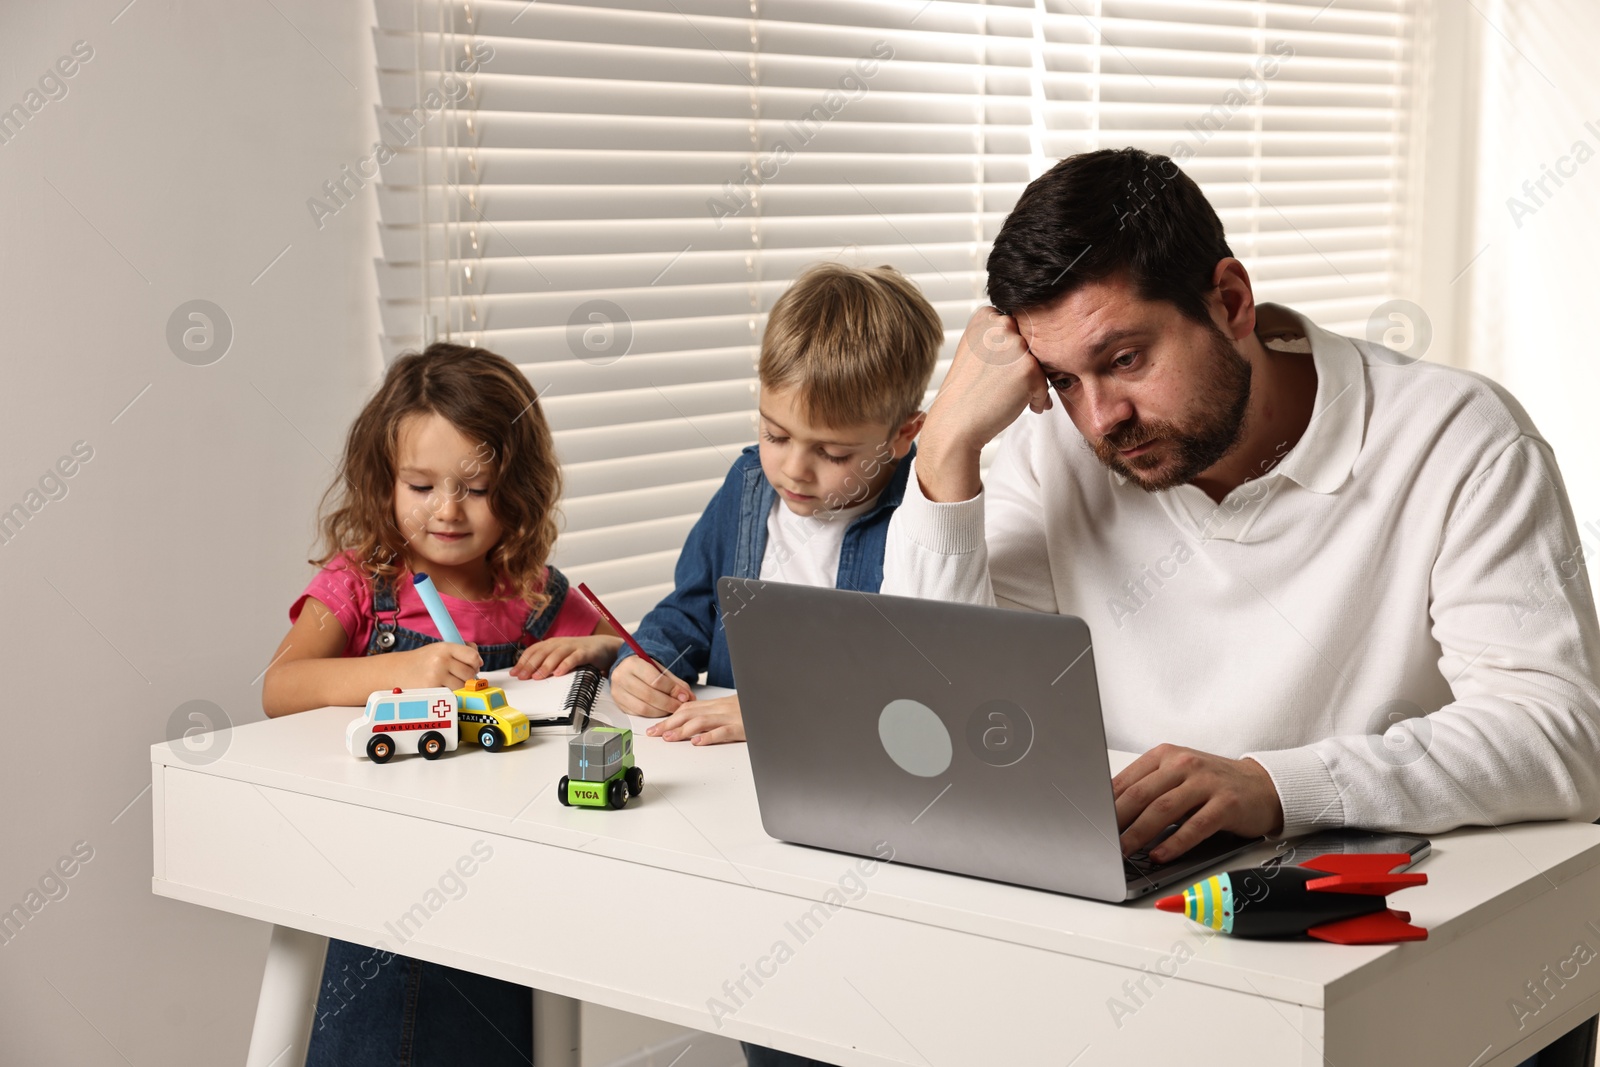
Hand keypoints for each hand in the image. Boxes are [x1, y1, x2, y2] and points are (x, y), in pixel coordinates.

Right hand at [394, 641, 481, 690]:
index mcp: (445, 647)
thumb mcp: (440, 648)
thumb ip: (462, 650)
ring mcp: (436, 676)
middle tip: (459, 676)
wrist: (398, 670)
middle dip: (468, 677)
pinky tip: (442, 687)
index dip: (476, 663)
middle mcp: (441, 660)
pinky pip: (452, 694)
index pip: (472, 656)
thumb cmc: (423, 660)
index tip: (473, 666)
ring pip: (462, 686)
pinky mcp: (432, 690)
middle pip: (470, 674)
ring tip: (449, 681)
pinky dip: (451, 693)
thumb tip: (479, 661)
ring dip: (460, 686)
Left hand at [509, 635, 621, 678]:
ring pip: (556, 655)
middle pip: (542, 652)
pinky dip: (566, 665)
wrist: (604, 647)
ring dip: (546, 666)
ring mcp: (573, 647)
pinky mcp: (585, 652)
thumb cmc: (579, 653)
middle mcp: (560, 643)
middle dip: (530, 665)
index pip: (533, 650)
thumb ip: (546, 663)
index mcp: (552, 644)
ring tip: (538, 677)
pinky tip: (559, 673)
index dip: (523, 661)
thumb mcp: (560, 656)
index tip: (514, 673)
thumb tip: (528, 675)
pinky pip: (574, 658)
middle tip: (522, 677)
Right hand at [610, 654, 692, 716]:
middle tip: (680, 706)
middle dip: (668, 703)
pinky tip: (662, 712)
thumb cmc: (644, 669)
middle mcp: (621, 677)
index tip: (685, 696)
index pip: (655, 680)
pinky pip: (638, 714)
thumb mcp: (659, 669)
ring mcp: (617, 693)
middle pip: (649, 695)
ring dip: (662, 712)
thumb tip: (689, 696)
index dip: (672, 690)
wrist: (625, 670)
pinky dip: (653, 715)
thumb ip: (674, 682)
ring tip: (673, 710)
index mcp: (632, 664)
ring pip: (643, 708)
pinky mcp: (619, 705)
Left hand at [645, 695, 743, 744]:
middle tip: (653, 734)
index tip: (655, 728)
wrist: (773, 704)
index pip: (687, 709)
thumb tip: (693, 724)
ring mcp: (731, 717)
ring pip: (702, 721)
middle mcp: (721, 709)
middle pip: (689, 714)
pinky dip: (710, 737)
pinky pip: (724, 731)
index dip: (669, 718)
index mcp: (717, 704)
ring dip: (683, 730)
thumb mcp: (731, 709)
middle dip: (669, 724)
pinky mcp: (742, 727)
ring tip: (669, 738)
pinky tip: (698, 743)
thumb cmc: (752, 709)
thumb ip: (713, 715)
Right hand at [917, 307, 1052, 501]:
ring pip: (1040, 364)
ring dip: (1033, 383)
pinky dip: (1037, 399)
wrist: (956, 422)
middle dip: (1024, 366)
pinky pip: (1045, 384)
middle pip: (1030, 345)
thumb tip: (1042, 340)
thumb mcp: (975, 350)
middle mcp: (1001, 324)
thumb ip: (999, 338)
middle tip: (1005, 386)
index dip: (1011, 352)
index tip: (997, 369)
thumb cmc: (967, 391)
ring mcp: (1015, 345)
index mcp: (985, 317)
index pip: (1016, 328)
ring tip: (1012, 398)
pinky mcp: (1029, 368)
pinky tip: (1020, 406)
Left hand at [1112, 744, 1284, 862]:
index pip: (1127, 780)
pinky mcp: (1226, 804)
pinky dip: (1175, 843)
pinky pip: (1195, 826)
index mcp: (1165, 755)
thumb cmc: (1213, 784)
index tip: (1091, 823)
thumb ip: (1148, 789)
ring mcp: (1206, 782)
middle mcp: (1183, 764)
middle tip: (1101, 841)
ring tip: (1124, 851)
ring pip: (1163, 809)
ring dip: (1140, 834)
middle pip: (1141, 795)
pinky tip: (1161, 855)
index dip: (1106, 805)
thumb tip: (1109, 814)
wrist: (1264, 786)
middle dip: (1116, 821)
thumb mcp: (1177, 777)